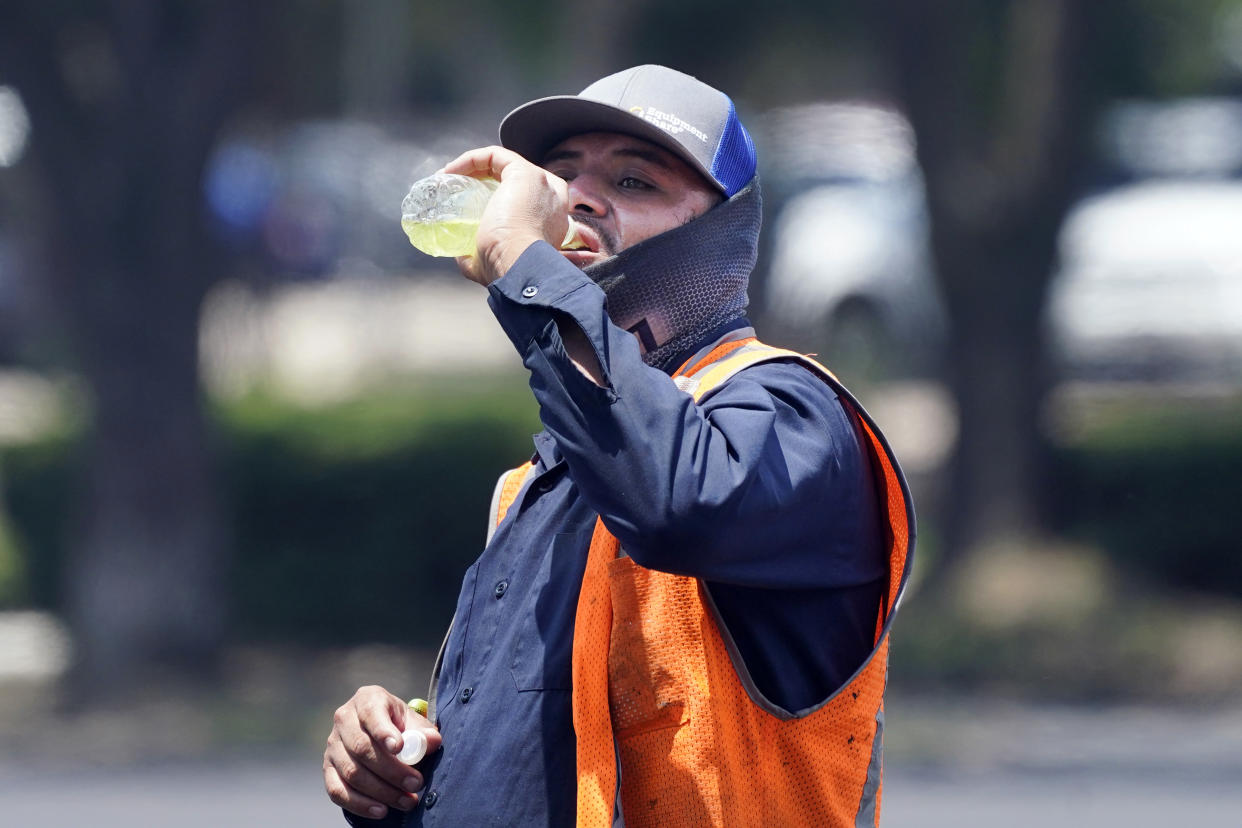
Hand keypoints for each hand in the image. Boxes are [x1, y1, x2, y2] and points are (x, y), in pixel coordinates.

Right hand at [323, 685, 442, 819]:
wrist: (379, 732)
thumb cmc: (399, 725)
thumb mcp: (413, 722)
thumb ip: (423, 732)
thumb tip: (432, 742)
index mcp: (367, 700)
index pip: (371, 713)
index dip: (383, 732)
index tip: (399, 748)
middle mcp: (344, 720)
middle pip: (362, 748)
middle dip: (391, 771)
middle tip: (416, 784)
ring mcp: (332, 746)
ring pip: (352, 772)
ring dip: (381, 791)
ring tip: (407, 801)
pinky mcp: (327, 769)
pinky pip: (337, 791)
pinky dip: (359, 804)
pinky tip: (382, 810)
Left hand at [441, 145, 570, 284]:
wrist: (520, 266)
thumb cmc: (509, 269)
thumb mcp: (492, 265)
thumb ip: (481, 256)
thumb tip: (463, 254)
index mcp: (550, 223)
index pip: (525, 200)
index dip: (495, 198)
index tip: (469, 205)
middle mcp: (551, 200)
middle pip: (514, 180)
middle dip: (484, 181)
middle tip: (458, 190)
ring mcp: (541, 183)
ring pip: (503, 165)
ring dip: (473, 167)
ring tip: (449, 178)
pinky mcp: (524, 173)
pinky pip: (495, 156)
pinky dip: (470, 159)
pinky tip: (451, 171)